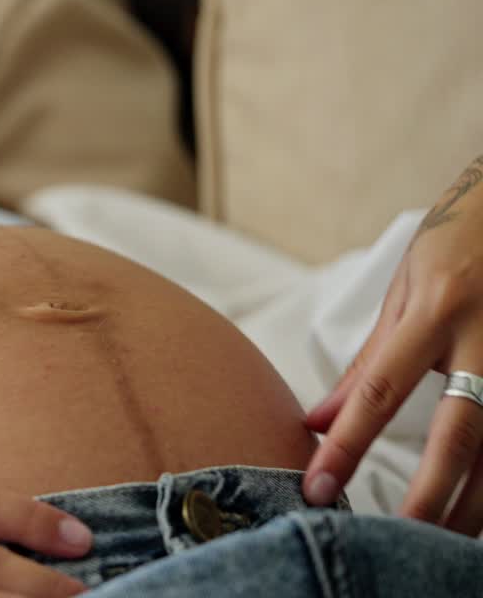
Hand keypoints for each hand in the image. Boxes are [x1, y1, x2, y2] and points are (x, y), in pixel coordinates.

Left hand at [304, 155, 482, 534]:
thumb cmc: (458, 244)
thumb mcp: (405, 291)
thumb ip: (367, 363)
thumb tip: (317, 421)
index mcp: (436, 311)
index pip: (380, 390)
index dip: (347, 444)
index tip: (318, 485)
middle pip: (461, 436)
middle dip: (431, 496)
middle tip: (399, 538)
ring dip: (476, 504)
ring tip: (441, 540)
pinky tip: (482, 510)